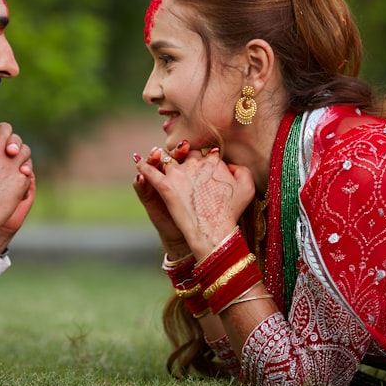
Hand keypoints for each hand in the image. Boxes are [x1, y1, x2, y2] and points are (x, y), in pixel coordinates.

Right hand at [0, 123, 34, 252]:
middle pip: (7, 131)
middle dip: (5, 136)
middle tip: (1, 148)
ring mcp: (10, 165)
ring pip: (23, 148)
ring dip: (18, 152)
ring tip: (12, 160)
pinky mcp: (20, 180)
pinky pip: (27, 168)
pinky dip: (23, 170)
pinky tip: (17, 176)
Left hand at [136, 147, 253, 258]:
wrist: (214, 232)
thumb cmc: (232, 211)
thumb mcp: (247, 188)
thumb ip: (241, 171)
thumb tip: (229, 164)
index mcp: (213, 162)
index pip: (205, 153)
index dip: (203, 158)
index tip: (203, 164)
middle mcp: (195, 164)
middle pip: (186, 154)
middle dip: (183, 155)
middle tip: (182, 164)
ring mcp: (178, 174)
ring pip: (168, 160)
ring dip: (162, 158)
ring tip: (156, 157)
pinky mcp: (165, 187)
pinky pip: (150, 173)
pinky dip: (143, 167)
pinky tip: (138, 163)